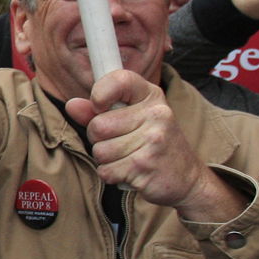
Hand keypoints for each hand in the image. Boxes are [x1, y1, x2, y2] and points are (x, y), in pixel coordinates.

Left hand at [68, 70, 237, 217]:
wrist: (187, 178)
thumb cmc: (154, 144)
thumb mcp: (132, 120)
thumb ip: (99, 112)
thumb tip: (71, 105)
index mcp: (151, 97)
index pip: (120, 80)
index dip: (100, 92)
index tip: (99, 105)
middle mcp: (156, 115)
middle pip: (98, 125)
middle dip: (99, 139)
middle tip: (120, 142)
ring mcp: (153, 141)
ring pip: (99, 151)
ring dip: (106, 160)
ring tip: (128, 157)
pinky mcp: (146, 166)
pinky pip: (106, 171)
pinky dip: (112, 175)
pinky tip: (131, 172)